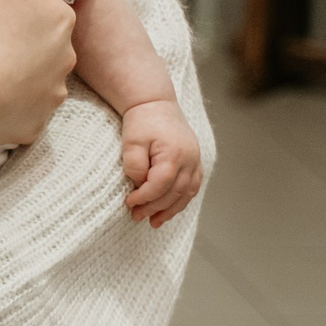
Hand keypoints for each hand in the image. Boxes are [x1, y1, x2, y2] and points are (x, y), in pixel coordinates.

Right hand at [0, 0, 75, 148]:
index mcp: (61, 19)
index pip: (40, 1)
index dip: (13, 0)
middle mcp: (65, 59)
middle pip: (40, 39)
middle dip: (16, 36)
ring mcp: (49, 96)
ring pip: (32, 76)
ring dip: (12, 71)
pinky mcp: (30, 126)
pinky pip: (19, 110)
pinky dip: (4, 104)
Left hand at [120, 98, 203, 225]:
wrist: (155, 104)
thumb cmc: (142, 121)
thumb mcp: (131, 141)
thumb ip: (134, 165)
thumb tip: (139, 185)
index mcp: (175, 155)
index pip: (161, 185)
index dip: (144, 198)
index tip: (129, 203)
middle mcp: (190, 161)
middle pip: (174, 193)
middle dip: (155, 208)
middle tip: (136, 216)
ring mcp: (195, 162)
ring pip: (187, 194)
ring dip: (170, 210)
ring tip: (154, 222)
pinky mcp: (195, 163)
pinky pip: (192, 187)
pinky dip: (181, 201)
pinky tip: (169, 210)